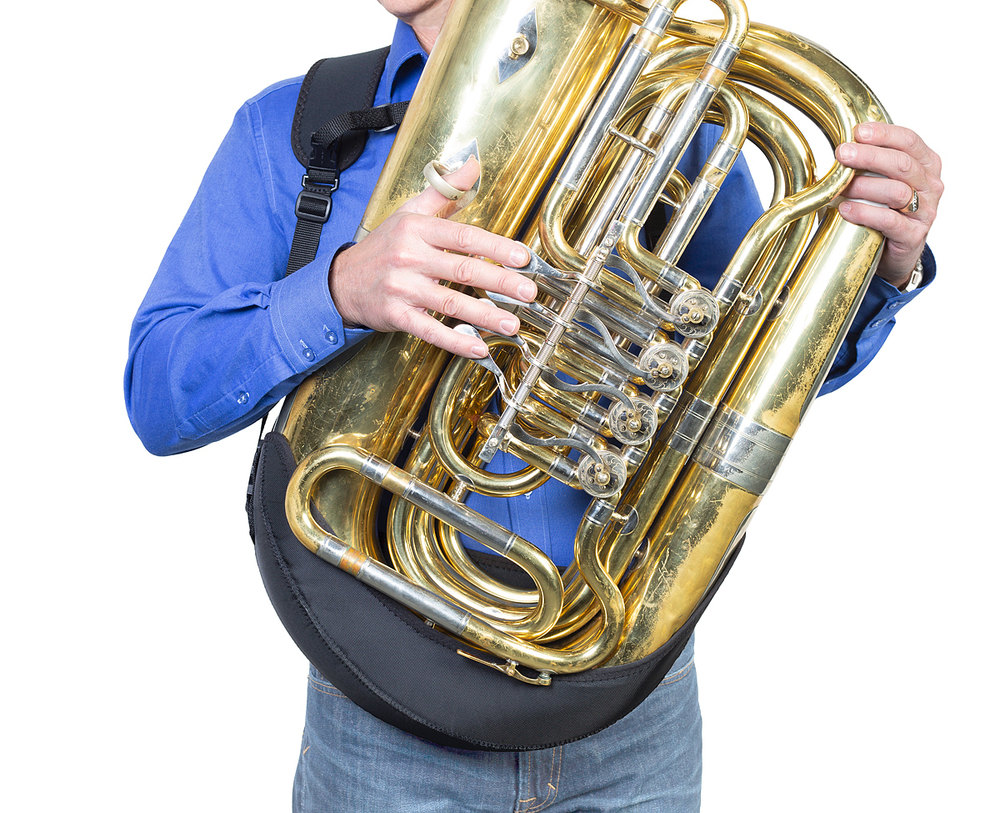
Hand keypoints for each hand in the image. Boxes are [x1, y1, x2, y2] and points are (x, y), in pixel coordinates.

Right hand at [329, 157, 535, 357]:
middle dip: (500, 282)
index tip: (522, 258)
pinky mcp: (396, 315)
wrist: (342, 280)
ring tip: (511, 323)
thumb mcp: (409, 212)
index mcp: (417, 230)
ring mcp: (402, 288)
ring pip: (450, 302)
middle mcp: (409, 257)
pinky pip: (430, 330)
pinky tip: (478, 346)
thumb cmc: (383, 247)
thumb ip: (444, 191)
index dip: (496, 248)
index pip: (464, 236)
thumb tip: (472, 165)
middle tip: (528, 292)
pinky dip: (455, 340)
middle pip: (462, 269)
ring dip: (484, 315)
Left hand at [834, 122, 942, 287]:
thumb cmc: (883, 210)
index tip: (857, 131)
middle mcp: (930, 185)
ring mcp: (926, 211)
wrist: (894, 253)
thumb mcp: (879, 181)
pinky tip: (845, 209)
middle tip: (842, 152)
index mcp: (925, 164)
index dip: (884, 134)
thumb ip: (868, 164)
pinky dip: (865, 213)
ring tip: (840, 187)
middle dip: (870, 156)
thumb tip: (837, 147)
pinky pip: (890, 221)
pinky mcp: (913, 235)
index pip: (909, 141)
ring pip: (898, 191)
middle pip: (903, 164)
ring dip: (865, 186)